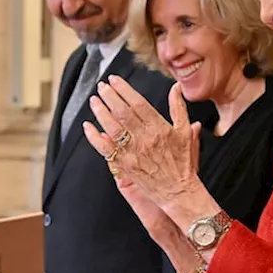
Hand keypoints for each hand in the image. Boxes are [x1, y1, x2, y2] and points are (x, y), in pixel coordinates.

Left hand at [83, 79, 200, 206]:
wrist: (178, 191)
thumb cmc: (182, 163)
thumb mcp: (185, 132)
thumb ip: (178, 107)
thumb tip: (175, 87)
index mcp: (160, 128)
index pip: (138, 103)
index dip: (124, 90)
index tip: (114, 80)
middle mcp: (145, 139)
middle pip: (122, 113)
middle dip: (109, 96)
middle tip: (101, 86)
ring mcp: (133, 153)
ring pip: (112, 128)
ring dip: (100, 112)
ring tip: (94, 100)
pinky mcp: (124, 165)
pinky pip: (105, 149)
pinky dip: (94, 137)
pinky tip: (88, 126)